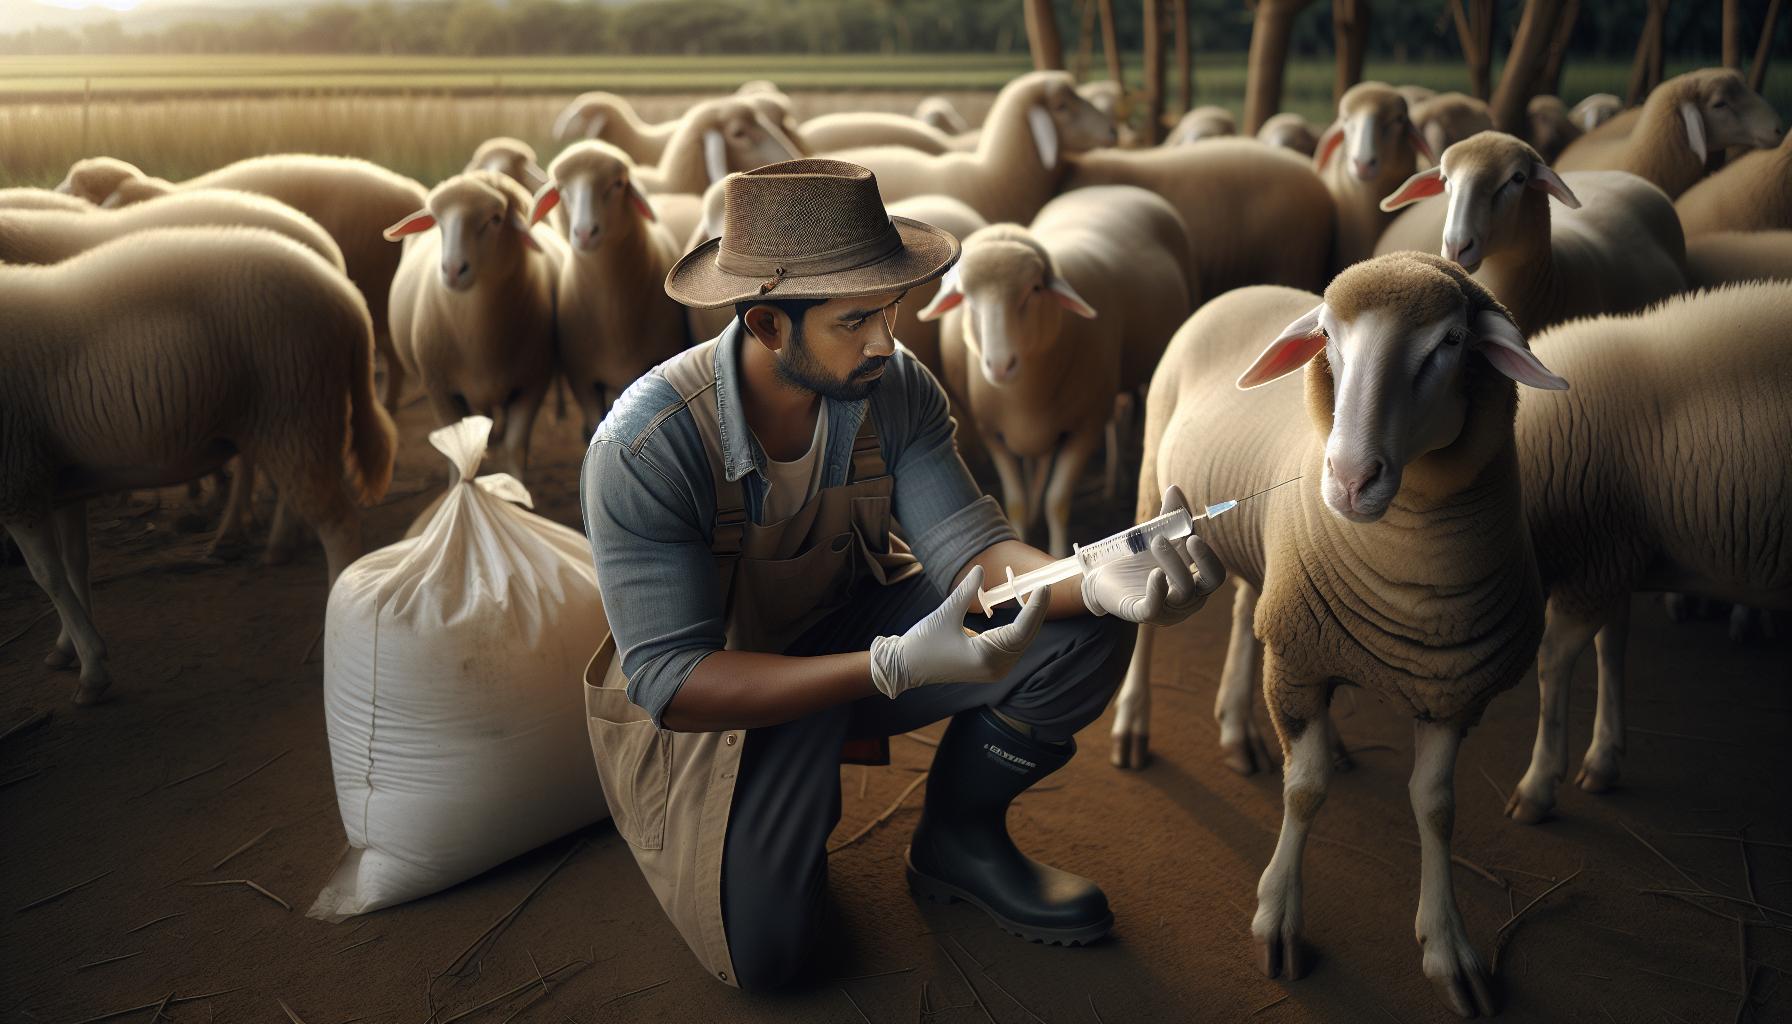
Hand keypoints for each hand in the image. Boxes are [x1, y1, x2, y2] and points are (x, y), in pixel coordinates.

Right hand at [869, 564, 1050, 698]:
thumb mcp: (945, 613)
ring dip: (1030, 621)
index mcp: (986, 657)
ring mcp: (994, 671)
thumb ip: (966, 591)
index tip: (1044, 587)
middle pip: (1026, 637)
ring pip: (1021, 642)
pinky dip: (1020, 629)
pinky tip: (1027, 612)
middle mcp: (995, 668)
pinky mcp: (990, 668)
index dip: (1035, 607)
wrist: (906, 667)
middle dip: (1037, 612)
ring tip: (1039, 596)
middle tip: (1045, 586)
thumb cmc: (923, 643)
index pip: (1021, 630)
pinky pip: (1012, 646)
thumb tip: (981, 569)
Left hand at [1081, 484, 1225, 626]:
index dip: (1208, 553)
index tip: (1194, 531)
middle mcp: (1188, 599)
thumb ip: (1168, 517)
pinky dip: (1158, 589)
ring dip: (1173, 563)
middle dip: (1204, 559)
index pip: (1214, 570)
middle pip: (1211, 583)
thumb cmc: (1137, 559)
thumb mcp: (1155, 536)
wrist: (1103, 578)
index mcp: (1196, 582)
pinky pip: (1156, 606)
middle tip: (1190, 539)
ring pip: (1184, 591)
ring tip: (1156, 541)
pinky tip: (1155, 573)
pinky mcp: (1144, 614)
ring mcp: (1169, 610)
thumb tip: (1175, 488)